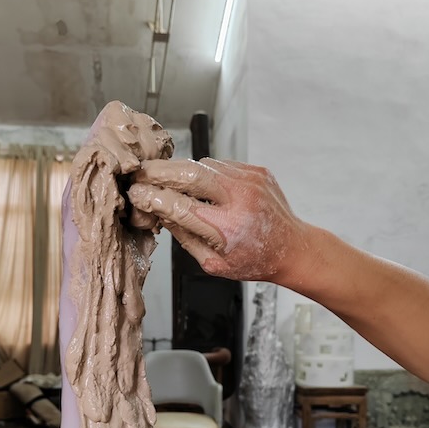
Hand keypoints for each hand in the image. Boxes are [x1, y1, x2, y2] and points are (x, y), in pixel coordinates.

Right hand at [128, 158, 311, 284]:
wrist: (292, 248)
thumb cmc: (253, 260)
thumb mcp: (213, 263)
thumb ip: (185, 237)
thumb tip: (159, 213)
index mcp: (227, 227)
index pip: (180, 205)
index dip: (153, 197)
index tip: (136, 194)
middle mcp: (240, 198)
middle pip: (190, 173)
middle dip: (159, 171)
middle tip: (140, 173)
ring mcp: (250, 180)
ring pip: (203, 164)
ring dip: (180, 170)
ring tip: (165, 178)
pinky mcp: (255, 170)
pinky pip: (220, 164)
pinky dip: (204, 172)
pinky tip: (198, 184)